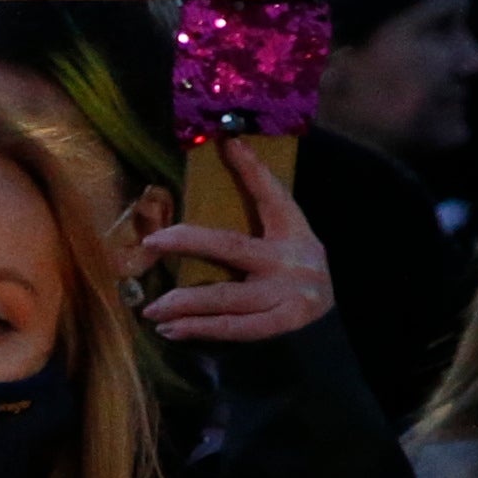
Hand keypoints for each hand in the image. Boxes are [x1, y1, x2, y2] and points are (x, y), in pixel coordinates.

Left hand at [135, 138, 332, 344]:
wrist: (326, 334)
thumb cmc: (290, 285)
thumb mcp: (285, 252)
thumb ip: (251, 239)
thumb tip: (187, 229)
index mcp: (296, 233)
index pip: (273, 196)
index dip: (252, 170)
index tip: (229, 144)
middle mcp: (293, 259)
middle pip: (231, 246)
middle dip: (187, 242)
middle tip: (151, 242)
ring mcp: (290, 293)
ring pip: (225, 296)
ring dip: (182, 302)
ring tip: (151, 309)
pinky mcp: (284, 323)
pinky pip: (233, 327)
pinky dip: (198, 328)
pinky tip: (169, 329)